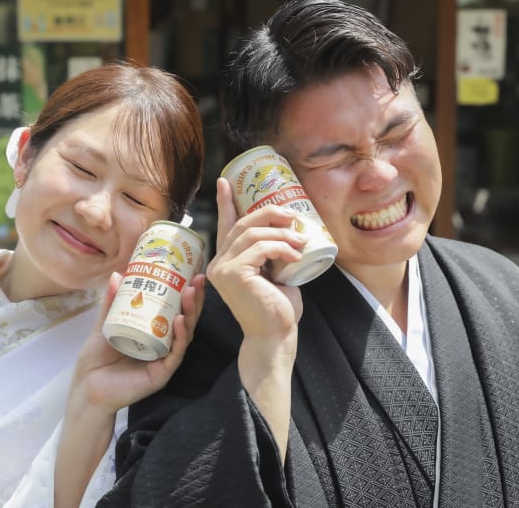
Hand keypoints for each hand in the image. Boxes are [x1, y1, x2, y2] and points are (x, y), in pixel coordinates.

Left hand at [56, 272, 203, 505]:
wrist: (87, 389)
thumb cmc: (96, 361)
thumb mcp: (105, 325)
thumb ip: (112, 303)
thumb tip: (118, 274)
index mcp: (153, 334)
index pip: (174, 311)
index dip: (183, 293)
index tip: (190, 273)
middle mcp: (163, 346)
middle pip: (185, 320)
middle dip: (193, 300)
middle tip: (198, 280)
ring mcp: (164, 360)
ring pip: (184, 335)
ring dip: (189, 314)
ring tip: (189, 294)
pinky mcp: (162, 373)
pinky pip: (175, 353)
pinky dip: (179, 337)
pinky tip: (179, 321)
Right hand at [207, 177, 303, 349]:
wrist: (275, 336)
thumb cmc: (277, 308)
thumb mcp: (275, 273)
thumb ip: (271, 253)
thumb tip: (289, 229)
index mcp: (225, 263)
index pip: (225, 227)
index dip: (225, 203)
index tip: (225, 181)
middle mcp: (217, 265)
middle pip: (241, 225)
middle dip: (268, 213)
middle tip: (292, 215)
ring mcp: (222, 269)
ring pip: (252, 234)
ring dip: (281, 233)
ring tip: (300, 240)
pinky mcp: (234, 274)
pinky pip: (260, 248)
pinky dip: (281, 247)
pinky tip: (295, 254)